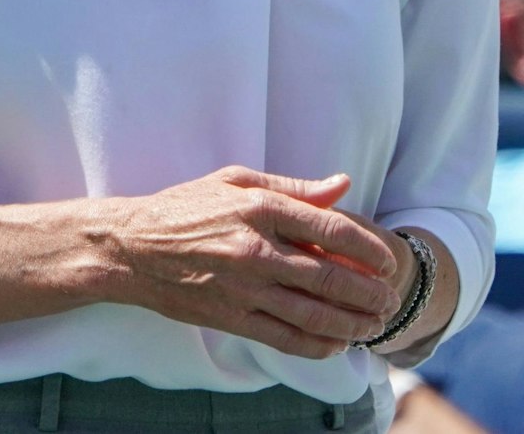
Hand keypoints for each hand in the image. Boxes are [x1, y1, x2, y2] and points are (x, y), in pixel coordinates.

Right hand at [106, 166, 401, 358]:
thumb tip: (341, 185)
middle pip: (328, 276)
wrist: (133, 248)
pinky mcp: (231, 317)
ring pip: (312, 313)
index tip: (386, 260)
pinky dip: (317, 344)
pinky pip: (284, 337)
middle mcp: (255, 250)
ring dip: (351, 322)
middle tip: (390, 299)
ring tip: (373, 324)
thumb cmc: (186, 207)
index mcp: (259, 207)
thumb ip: (293, 187)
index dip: (366, 247)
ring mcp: (243, 288)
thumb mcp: (236, 180)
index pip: (330, 228)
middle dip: (368, 291)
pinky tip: (337, 344)